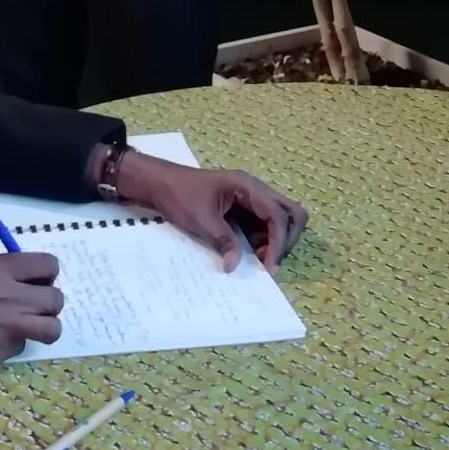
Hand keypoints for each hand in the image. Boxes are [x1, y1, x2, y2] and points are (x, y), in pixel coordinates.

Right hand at [0, 252, 62, 373]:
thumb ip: (3, 275)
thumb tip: (31, 284)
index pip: (49, 265)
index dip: (47, 277)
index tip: (38, 284)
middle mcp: (8, 293)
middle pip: (56, 298)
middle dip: (48, 306)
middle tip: (33, 309)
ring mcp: (5, 324)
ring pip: (52, 328)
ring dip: (43, 329)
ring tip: (27, 329)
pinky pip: (22, 347)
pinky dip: (13, 345)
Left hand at [116, 152, 307, 275]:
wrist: (158, 183)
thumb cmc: (178, 194)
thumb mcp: (200, 219)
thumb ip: (222, 241)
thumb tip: (235, 267)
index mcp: (247, 187)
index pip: (278, 214)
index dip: (279, 242)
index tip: (269, 266)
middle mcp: (254, 191)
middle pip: (291, 213)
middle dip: (287, 239)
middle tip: (269, 261)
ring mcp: (249, 199)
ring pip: (280, 220)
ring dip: (276, 242)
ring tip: (259, 261)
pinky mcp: (242, 209)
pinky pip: (263, 225)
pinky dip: (263, 241)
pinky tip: (250, 255)